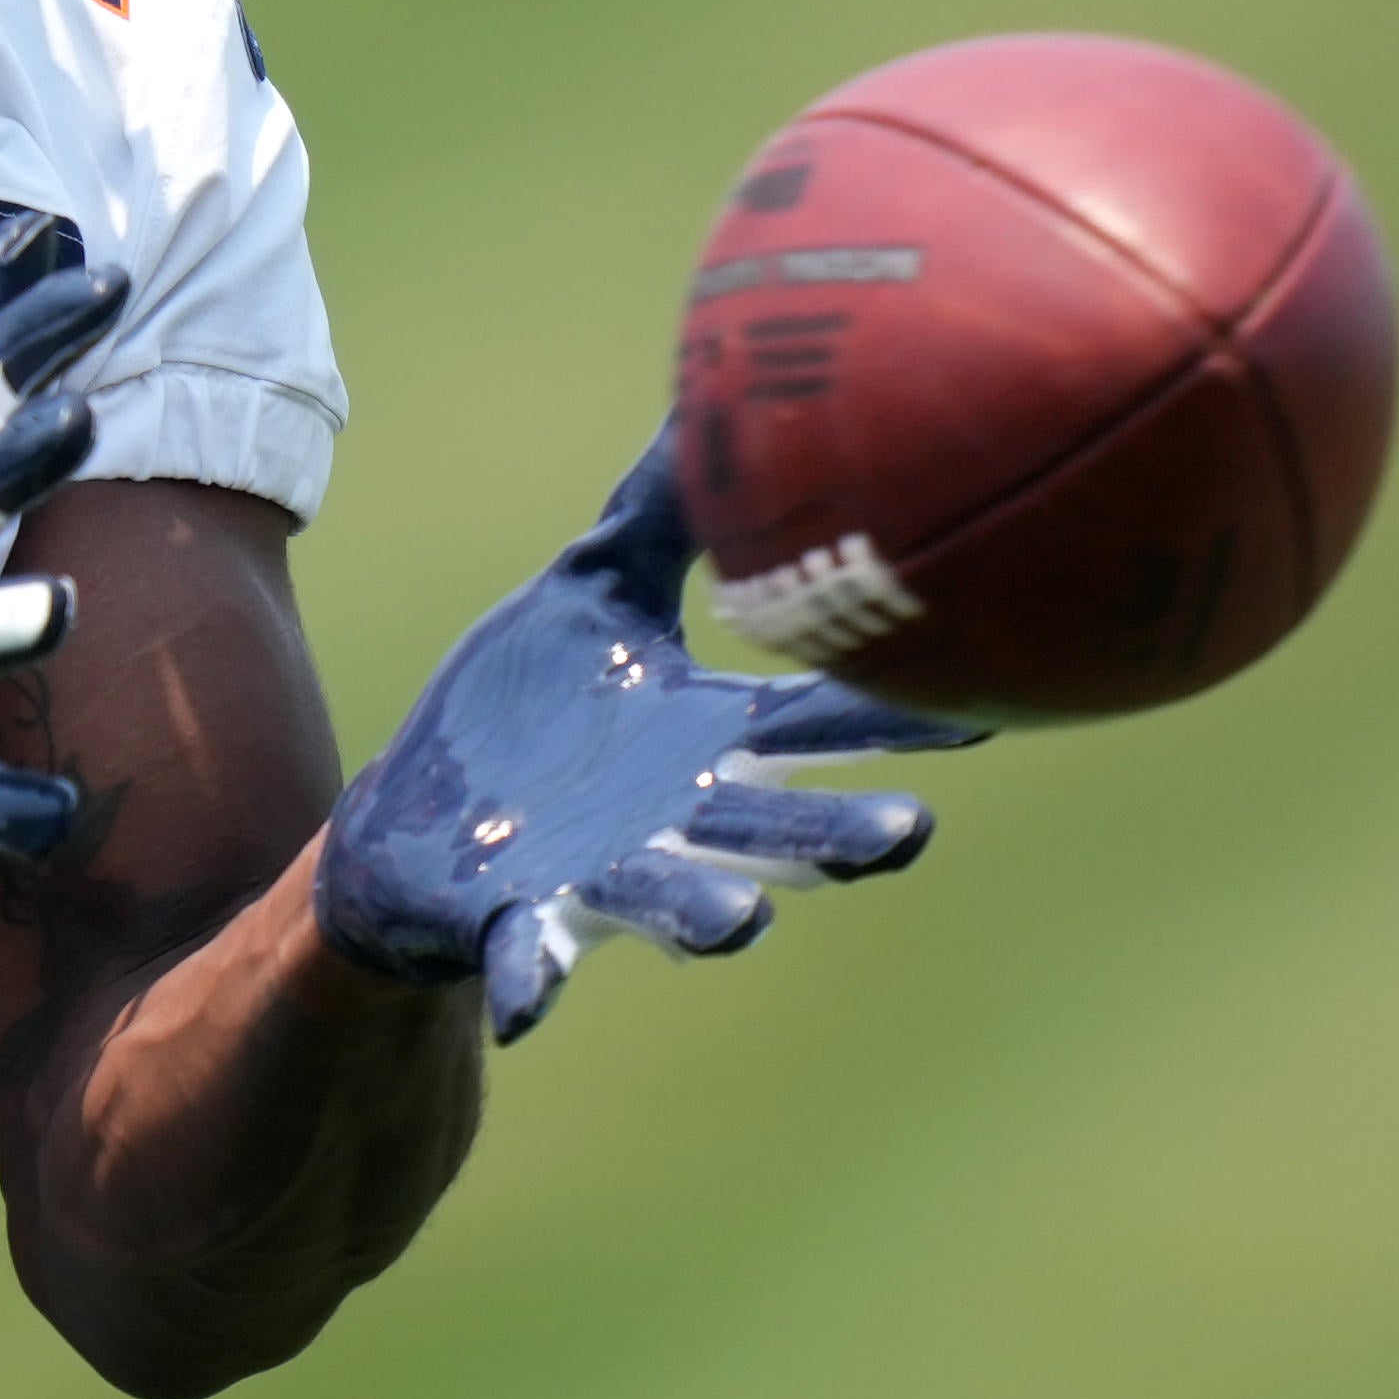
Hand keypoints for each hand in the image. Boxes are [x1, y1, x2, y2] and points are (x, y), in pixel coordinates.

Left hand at [321, 440, 977, 1036]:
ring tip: (744, 924)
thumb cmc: (521, 710)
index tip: (983, 707)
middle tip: (906, 837)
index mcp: (705, 739)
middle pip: (774, 828)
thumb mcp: (590, 588)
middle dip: (837, 835)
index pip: (817, 721)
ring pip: (670, 898)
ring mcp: (596, 873)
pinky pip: (532, 954)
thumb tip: (717, 388)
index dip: (893, 720)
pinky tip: (530, 1010)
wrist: (415, 818)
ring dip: (707, 913)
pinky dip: (534, 981)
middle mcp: (672, 818)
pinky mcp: (512, 914)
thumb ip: (656, 509)